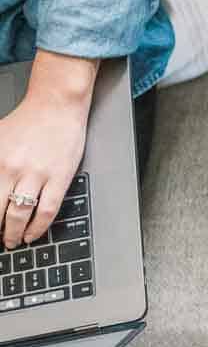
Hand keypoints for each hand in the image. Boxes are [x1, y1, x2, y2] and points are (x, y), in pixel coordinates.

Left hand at [0, 51, 97, 248]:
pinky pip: (47, 210)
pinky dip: (38, 227)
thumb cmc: (27, 121)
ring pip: (19, 215)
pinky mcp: (58, 178)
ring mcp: (36, 175)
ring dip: (13, 233)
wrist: (56, 106)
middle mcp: (10, 169)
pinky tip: (32, 234)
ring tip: (12, 241)